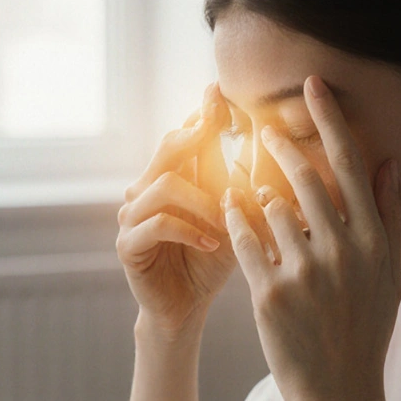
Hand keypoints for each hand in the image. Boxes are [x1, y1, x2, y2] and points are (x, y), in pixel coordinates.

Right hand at [117, 84, 235, 332]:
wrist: (188, 306)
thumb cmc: (212, 259)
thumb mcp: (234, 218)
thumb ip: (241, 185)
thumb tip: (271, 147)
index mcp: (172, 176)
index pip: (184, 135)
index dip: (200, 115)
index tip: (219, 94)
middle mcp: (146, 188)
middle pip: (168, 148)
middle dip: (196, 136)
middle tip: (217, 128)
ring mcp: (132, 215)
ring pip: (164, 185)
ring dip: (202, 200)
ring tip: (228, 220)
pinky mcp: (128, 245)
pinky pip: (157, 225)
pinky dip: (190, 231)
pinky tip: (214, 244)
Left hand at [223, 76, 400, 400]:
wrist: (339, 395)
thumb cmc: (365, 331)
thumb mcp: (388, 276)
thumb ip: (386, 216)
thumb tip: (389, 162)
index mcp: (374, 244)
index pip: (351, 166)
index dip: (329, 121)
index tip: (313, 85)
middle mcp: (342, 253)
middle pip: (305, 178)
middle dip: (281, 147)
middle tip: (263, 129)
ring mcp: (305, 274)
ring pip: (270, 207)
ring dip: (257, 188)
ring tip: (249, 180)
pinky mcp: (269, 295)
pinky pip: (243, 241)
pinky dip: (234, 220)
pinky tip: (228, 206)